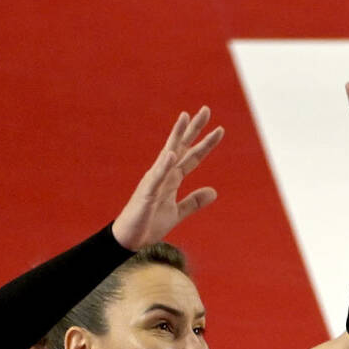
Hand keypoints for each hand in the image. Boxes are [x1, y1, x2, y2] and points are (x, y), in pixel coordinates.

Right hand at [111, 107, 222, 250]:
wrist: (129, 240)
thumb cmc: (149, 224)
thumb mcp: (177, 213)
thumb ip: (194, 201)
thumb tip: (214, 191)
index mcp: (172, 178)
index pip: (192, 157)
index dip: (205, 143)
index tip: (219, 129)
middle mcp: (163, 174)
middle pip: (181, 146)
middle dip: (194, 129)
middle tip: (206, 109)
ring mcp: (154, 181)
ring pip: (168, 154)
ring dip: (177, 136)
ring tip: (185, 118)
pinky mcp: (147, 194)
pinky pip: (157, 178)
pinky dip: (165, 165)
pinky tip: (172, 153)